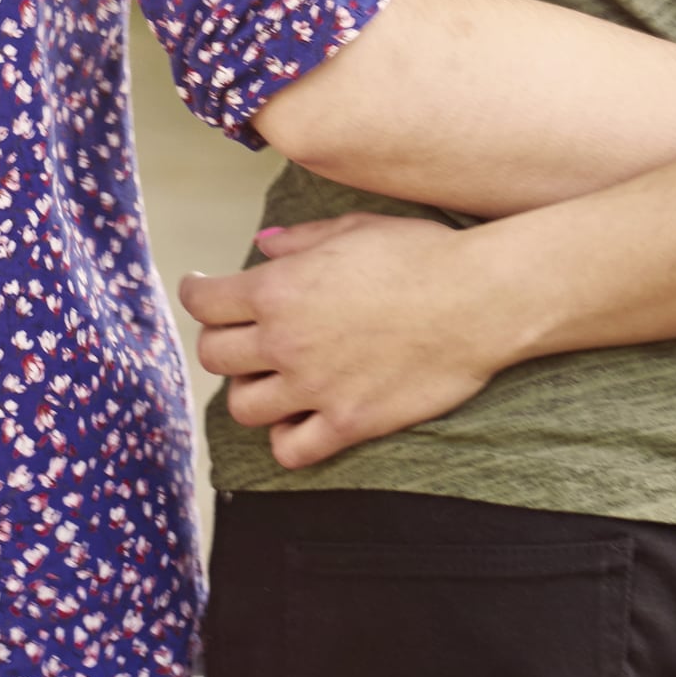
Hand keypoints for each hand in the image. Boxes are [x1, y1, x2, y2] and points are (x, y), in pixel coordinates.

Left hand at [177, 212, 536, 468]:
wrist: (479, 300)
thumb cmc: (422, 255)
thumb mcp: (354, 227)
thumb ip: (298, 240)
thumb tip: (261, 246)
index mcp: (279, 289)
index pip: (204, 303)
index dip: (196, 293)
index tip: (202, 291)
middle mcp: (286, 341)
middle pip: (214, 356)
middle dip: (220, 343)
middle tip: (239, 335)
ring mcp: (315, 387)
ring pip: (243, 407)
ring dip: (250, 391)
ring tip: (270, 379)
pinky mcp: (348, 423)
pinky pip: (291, 449)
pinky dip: (286, 438)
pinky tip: (298, 419)